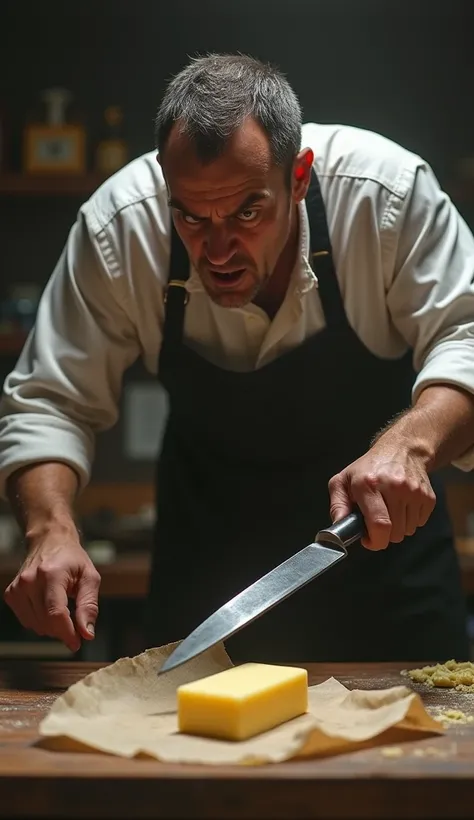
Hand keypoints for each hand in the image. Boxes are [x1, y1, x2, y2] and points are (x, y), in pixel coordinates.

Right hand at [4, 528, 100, 651]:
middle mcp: (30, 580)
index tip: (77, 643)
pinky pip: (26, 621)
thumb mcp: (90, 578)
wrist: (50, 541)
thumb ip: (89, 606)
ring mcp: (17, 587)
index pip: (55, 614)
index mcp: (51, 574)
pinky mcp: (11, 593)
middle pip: (45, 623)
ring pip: (35, 626)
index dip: (66, 633)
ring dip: (51, 627)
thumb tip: (87, 633)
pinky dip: (40, 621)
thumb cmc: (72, 559)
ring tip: (62, 608)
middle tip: (75, 623)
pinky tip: (48, 607)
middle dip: (63, 630)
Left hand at [328, 442, 435, 550]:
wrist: (402, 449)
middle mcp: (394, 486)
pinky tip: (402, 506)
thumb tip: (340, 527)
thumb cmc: (369, 468)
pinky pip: (419, 524)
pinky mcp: (428, 496)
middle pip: (394, 533)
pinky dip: (409, 521)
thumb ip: (337, 505)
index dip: (375, 541)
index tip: (368, 540)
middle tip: (376, 522)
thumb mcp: (343, 481)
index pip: (379, 524)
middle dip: (384, 535)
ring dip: (397, 528)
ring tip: (389, 511)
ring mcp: (414, 491)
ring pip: (407, 531)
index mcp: (369, 484)